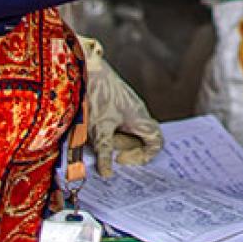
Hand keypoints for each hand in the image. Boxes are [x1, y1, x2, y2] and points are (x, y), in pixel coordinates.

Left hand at [78, 36, 162, 176]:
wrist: (87, 67)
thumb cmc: (97, 96)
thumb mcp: (99, 129)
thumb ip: (105, 152)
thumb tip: (107, 174)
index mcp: (141, 119)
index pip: (156, 142)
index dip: (144, 156)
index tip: (121, 160)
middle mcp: (137, 112)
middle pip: (139, 138)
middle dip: (122, 147)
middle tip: (106, 149)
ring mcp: (126, 106)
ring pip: (125, 130)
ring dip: (112, 138)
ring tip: (95, 136)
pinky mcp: (114, 102)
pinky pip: (115, 122)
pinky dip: (105, 129)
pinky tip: (90, 128)